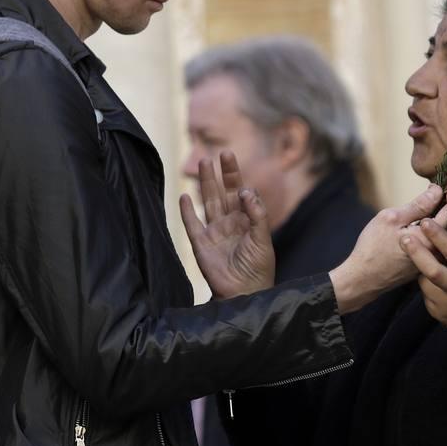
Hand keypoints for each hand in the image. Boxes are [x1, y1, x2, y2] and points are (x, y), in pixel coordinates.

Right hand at [179, 152, 275, 297]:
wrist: (244, 292)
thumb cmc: (258, 268)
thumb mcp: (263, 239)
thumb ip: (257, 215)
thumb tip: (245, 190)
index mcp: (247, 220)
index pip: (242, 193)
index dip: (239, 181)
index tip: (235, 170)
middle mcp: (230, 222)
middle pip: (224, 192)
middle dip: (222, 174)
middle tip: (220, 153)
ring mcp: (215, 232)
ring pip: (208, 202)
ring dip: (205, 183)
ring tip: (203, 162)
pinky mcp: (201, 243)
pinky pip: (192, 224)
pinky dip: (186, 211)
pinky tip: (183, 196)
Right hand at [329, 179, 446, 312]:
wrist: (362, 279)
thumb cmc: (373, 247)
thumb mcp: (392, 219)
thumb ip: (418, 205)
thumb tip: (437, 191)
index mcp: (430, 240)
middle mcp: (437, 252)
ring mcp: (432, 260)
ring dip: (446, 215)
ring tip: (440, 199)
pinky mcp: (425, 264)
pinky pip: (438, 242)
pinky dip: (438, 227)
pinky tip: (430, 218)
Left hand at [400, 217, 446, 327]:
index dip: (439, 236)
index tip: (426, 222)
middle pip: (433, 271)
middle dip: (417, 254)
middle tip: (403, 238)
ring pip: (425, 283)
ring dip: (422, 270)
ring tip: (426, 263)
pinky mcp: (439, 314)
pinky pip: (427, 296)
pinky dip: (428, 286)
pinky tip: (435, 284)